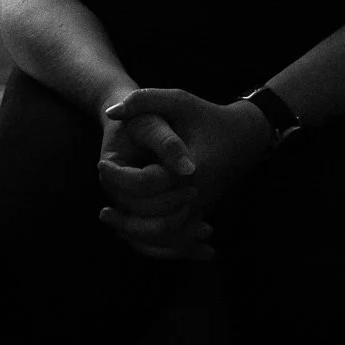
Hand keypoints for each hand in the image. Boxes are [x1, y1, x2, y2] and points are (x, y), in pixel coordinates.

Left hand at [102, 89, 270, 255]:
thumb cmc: (207, 115)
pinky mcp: (201, 215)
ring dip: (136, 236)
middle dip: (125, 221)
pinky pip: (175, 240)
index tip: (101, 164)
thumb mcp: (178, 100)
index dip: (119, 176)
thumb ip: (144, 100)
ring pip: (165, 238)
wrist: (243, 136)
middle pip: (156, 224)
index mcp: (191, 169)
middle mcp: (197, 196)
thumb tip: (111, 113)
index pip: (147, 184)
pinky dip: (154, 244)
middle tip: (103, 211)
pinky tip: (128, 233)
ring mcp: (201, 209)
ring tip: (110, 220)